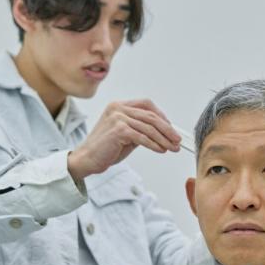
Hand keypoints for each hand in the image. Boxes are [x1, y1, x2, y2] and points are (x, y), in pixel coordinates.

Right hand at [67, 99, 181, 183]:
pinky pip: (142, 137)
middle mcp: (118, 108)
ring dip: (164, 139)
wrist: (87, 159)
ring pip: (149, 127)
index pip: (146, 104)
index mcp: (119, 106)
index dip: (162, 116)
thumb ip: (141, 129)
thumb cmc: (105, 149)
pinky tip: (161, 150)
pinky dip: (154, 144)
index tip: (171, 128)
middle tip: (177, 140)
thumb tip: (163, 132)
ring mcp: (117, 118)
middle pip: (151, 116)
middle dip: (167, 129)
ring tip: (172, 147)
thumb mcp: (126, 135)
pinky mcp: (118, 130)